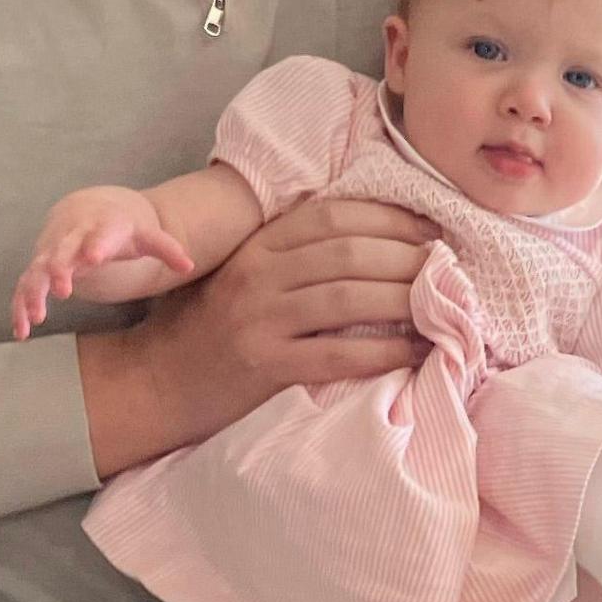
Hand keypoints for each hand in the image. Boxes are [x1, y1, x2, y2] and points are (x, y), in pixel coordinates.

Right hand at [12, 187, 193, 336]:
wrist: (86, 210)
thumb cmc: (119, 228)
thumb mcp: (145, 235)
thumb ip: (166, 248)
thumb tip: (188, 266)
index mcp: (99, 228)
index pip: (98, 234)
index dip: (96, 243)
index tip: (94, 256)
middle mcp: (70, 239)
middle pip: (61, 251)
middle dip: (60, 267)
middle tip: (63, 289)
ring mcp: (51, 254)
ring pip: (37, 271)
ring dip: (34, 292)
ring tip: (37, 318)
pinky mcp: (38, 270)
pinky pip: (24, 287)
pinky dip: (20, 308)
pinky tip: (21, 333)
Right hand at [82, 198, 440, 475]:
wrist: (154, 385)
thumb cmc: (207, 328)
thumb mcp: (241, 276)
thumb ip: (290, 255)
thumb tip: (372, 242)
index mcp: (255, 247)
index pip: (331, 216)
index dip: (388, 218)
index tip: (429, 230)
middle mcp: (256, 277)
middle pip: (348, 253)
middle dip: (407, 257)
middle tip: (448, 268)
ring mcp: (259, 322)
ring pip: (348, 297)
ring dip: (404, 298)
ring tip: (442, 305)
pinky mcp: (266, 368)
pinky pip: (338, 354)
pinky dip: (385, 351)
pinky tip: (417, 352)